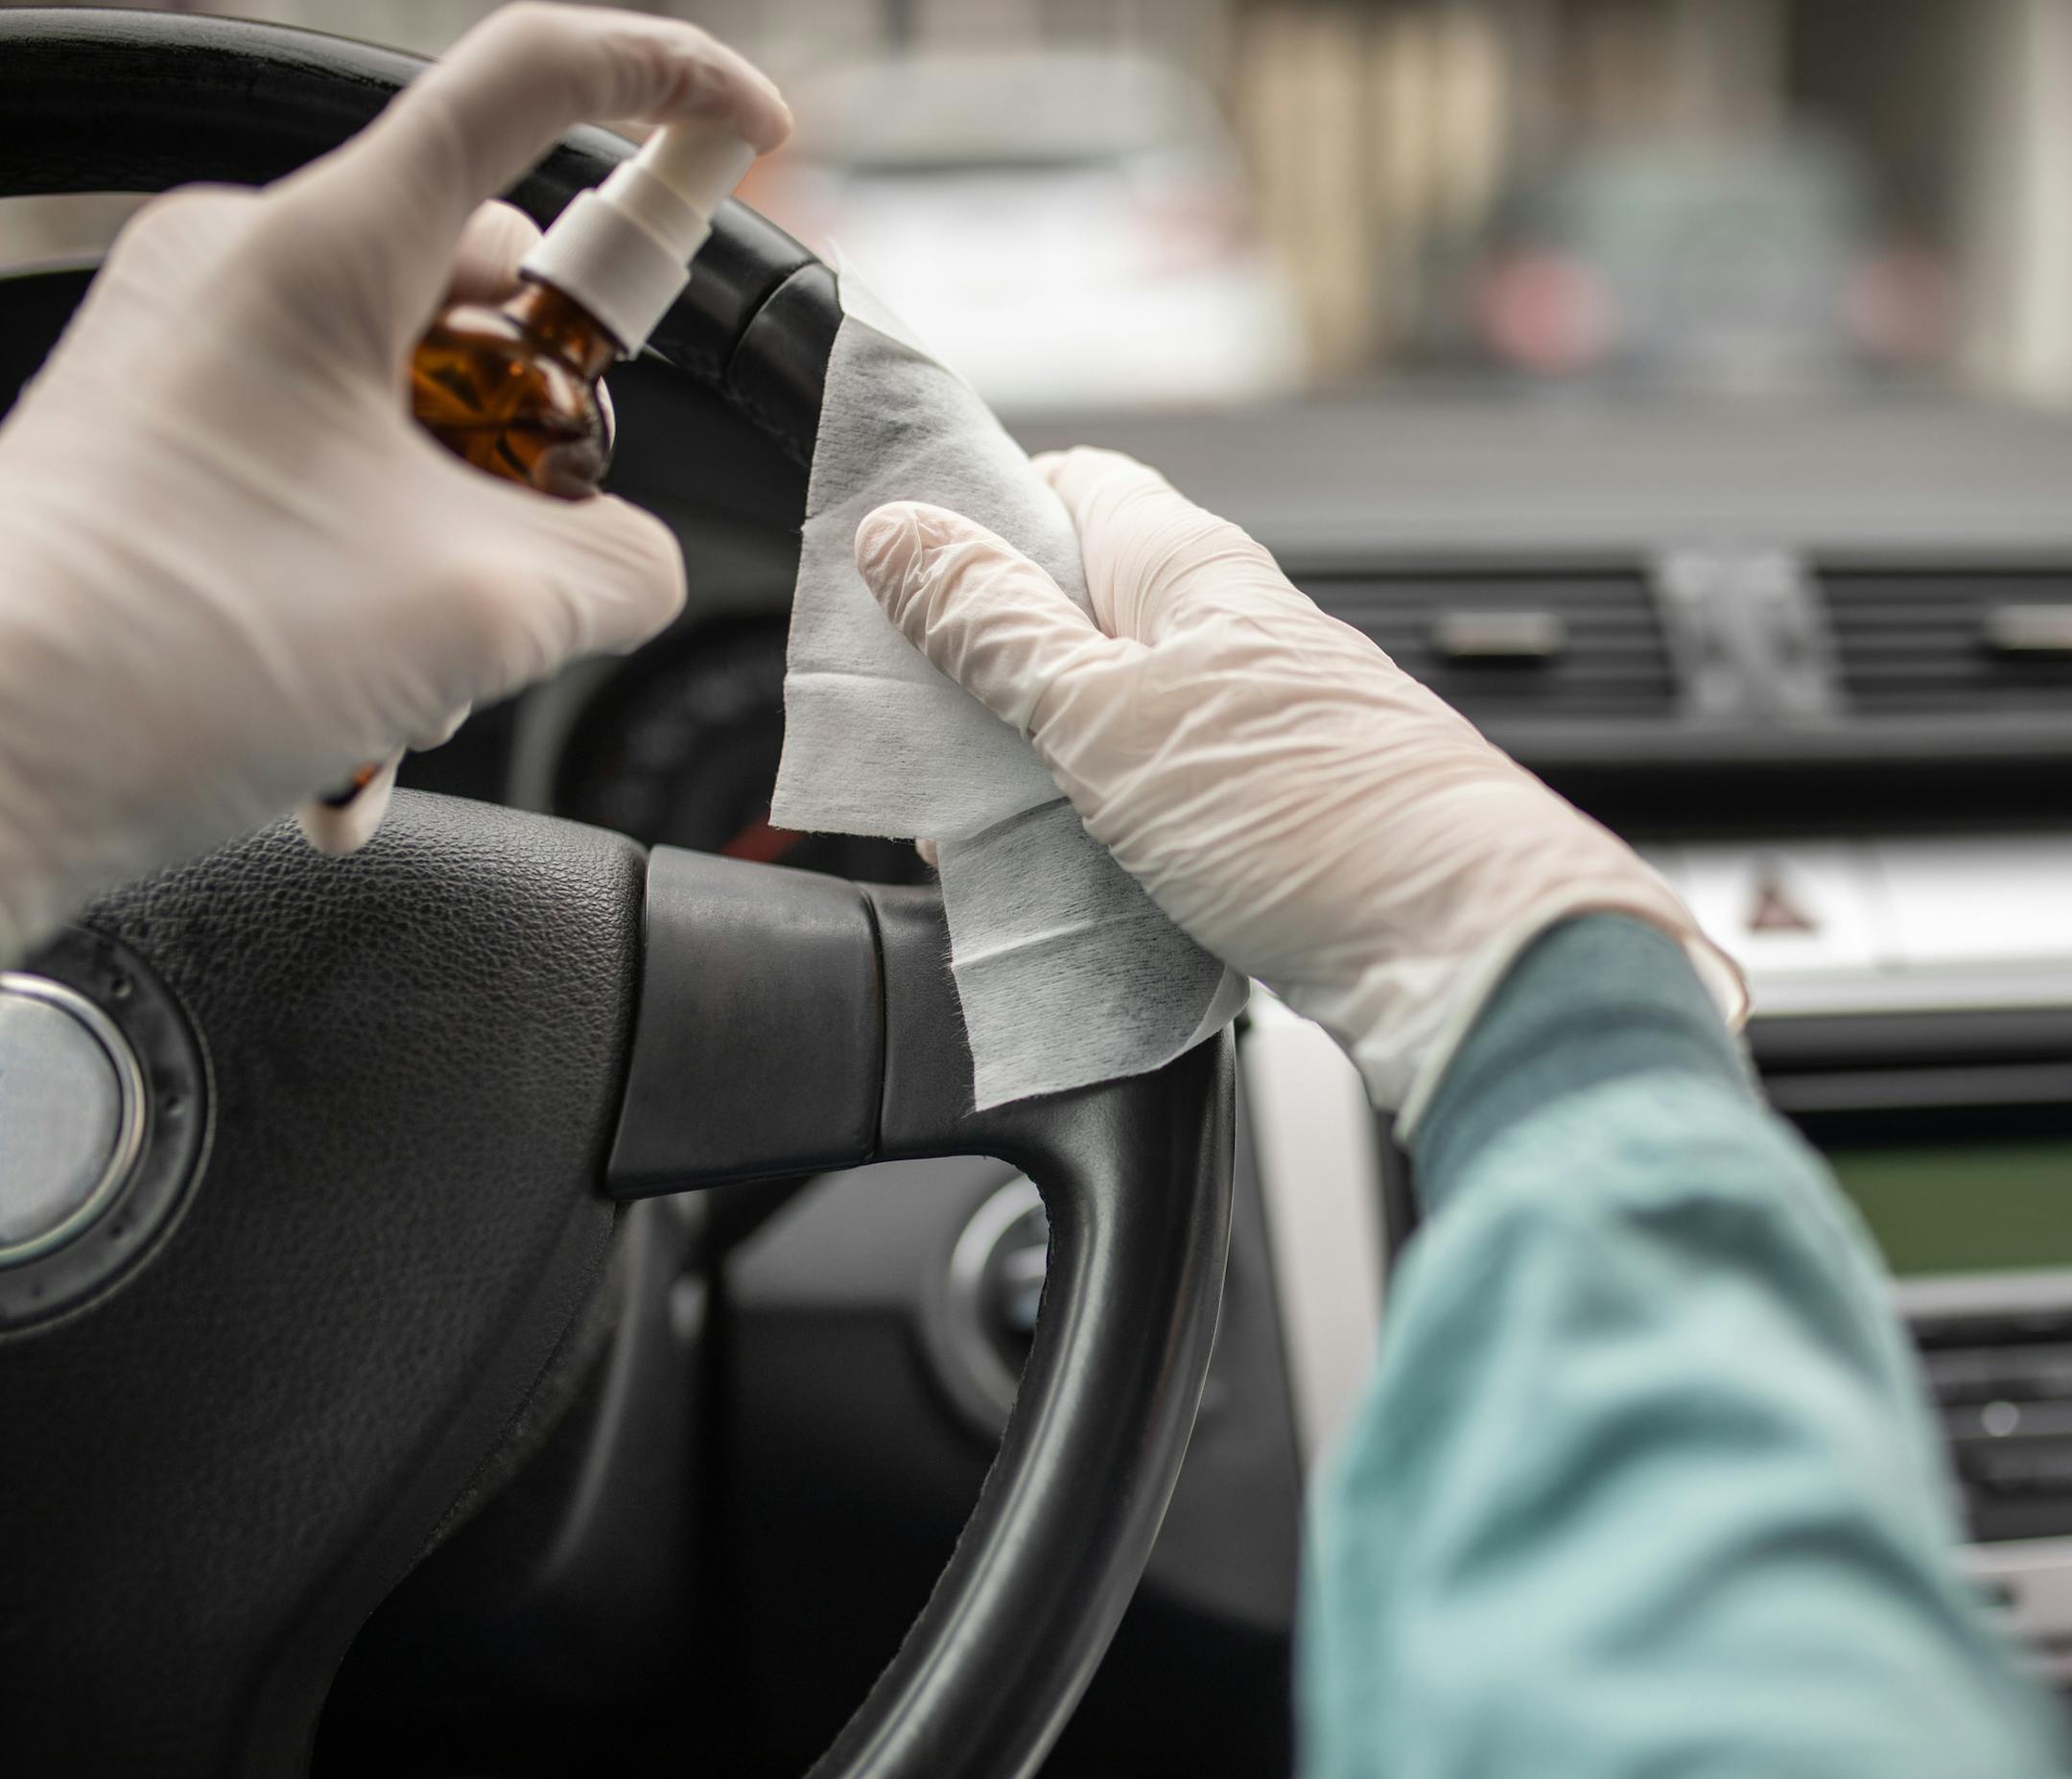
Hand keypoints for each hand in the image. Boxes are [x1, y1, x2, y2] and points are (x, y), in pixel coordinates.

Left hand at [0, 4, 789, 960]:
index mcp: (326, 248)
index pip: (531, 82)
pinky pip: (338, 488)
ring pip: (420, 421)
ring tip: (410, 685)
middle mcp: (253, 274)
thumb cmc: (174, 648)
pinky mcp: (176, 446)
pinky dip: (378, 599)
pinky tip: (353, 725)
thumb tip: (635, 565)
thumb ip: (625, 566)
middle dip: (549, 450)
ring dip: (459, 558)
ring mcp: (204, 361)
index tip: (752, 141)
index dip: (670, 91)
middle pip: (492, 303)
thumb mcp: (480, 608)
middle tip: (542, 562)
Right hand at [855, 448, 1743, 1121]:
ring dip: (1025, 755)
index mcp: (1187, 565)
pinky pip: (1143, 790)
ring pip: (1101, 710)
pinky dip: (1084, 819)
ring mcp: (1244, 721)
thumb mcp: (1105, 714)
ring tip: (962, 818)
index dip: (974, 517)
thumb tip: (901, 537)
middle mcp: (1221, 630)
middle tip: (911, 727)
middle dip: (979, 661)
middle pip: (1070, 606)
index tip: (894, 580)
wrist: (1459, 946)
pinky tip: (1046, 865)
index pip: (1064, 487)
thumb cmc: (1310, 816)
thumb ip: (995, 629)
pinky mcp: (1259, 810)